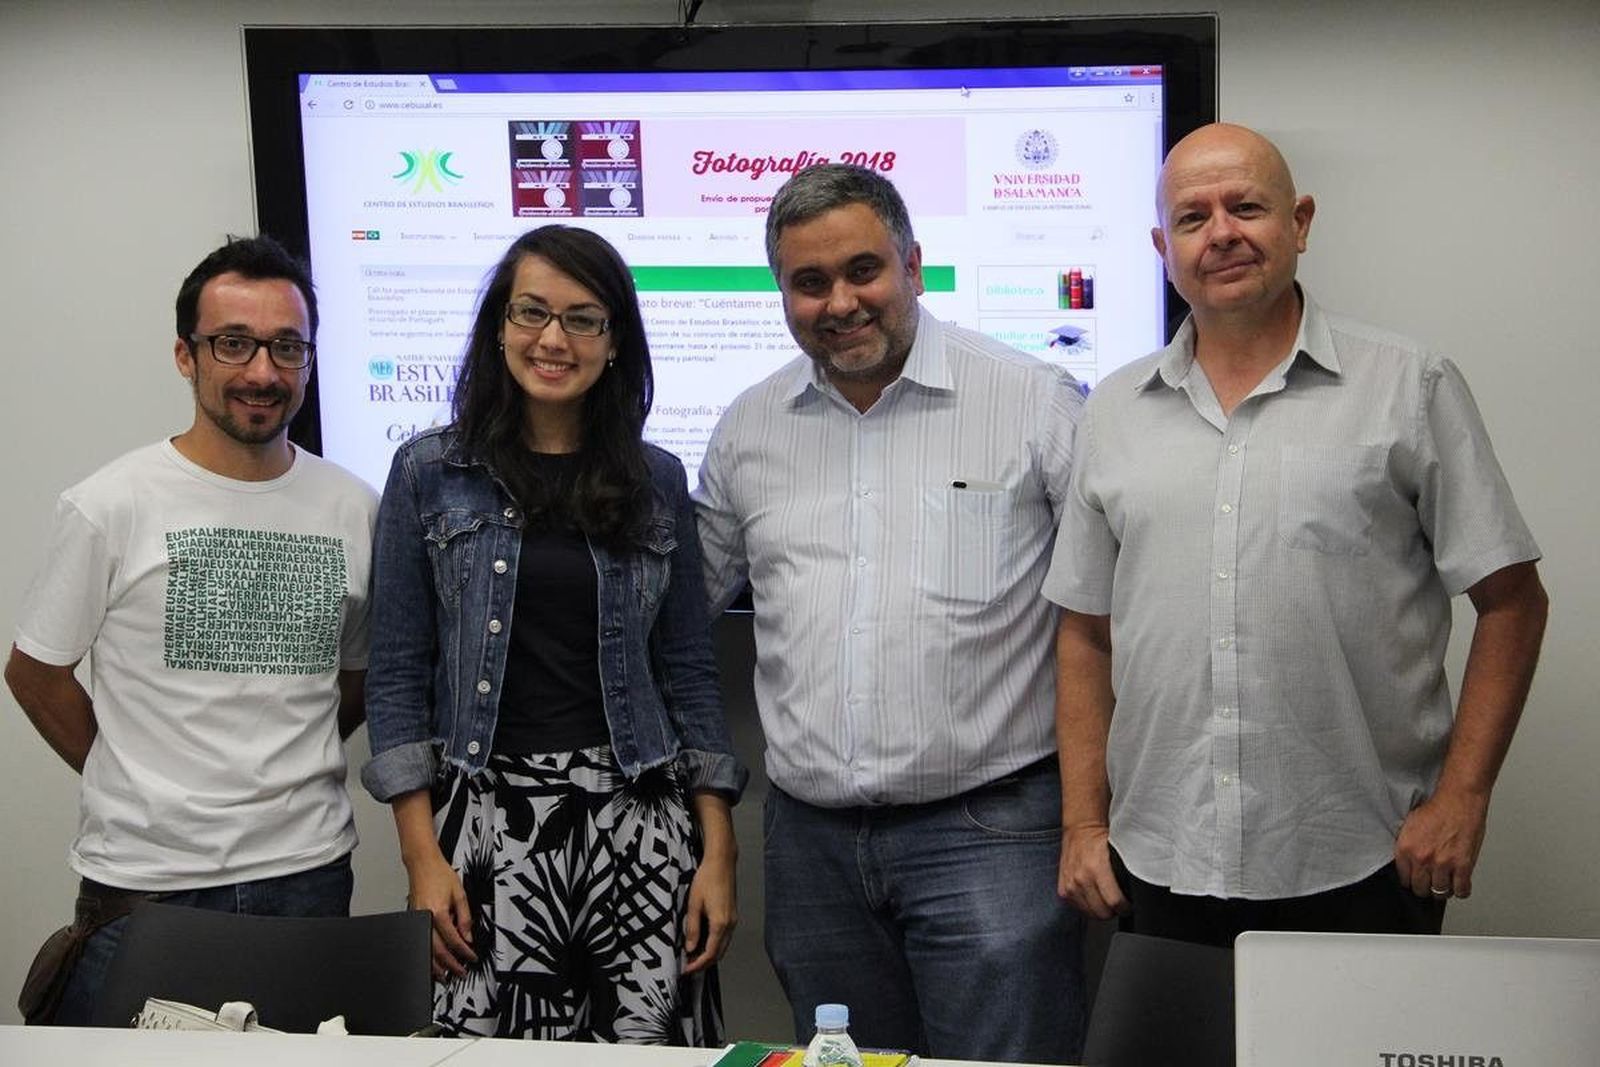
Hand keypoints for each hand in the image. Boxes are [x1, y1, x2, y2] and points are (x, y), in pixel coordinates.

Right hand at [407, 854, 477, 979]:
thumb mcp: (460, 894)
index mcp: (438, 912)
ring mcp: (417, 920)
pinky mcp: (413, 919)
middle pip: (438, 950)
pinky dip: (427, 955)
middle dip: (450, 965)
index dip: (464, 951)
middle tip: (460, 972)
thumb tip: (468, 937)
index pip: (454, 939)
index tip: (471, 958)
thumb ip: (465, 917)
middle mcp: (425, 918)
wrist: (422, 864)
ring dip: (436, 966)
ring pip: (426, 950)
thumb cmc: (440, 874)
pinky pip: (420, 942)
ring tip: (445, 975)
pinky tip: (433, 961)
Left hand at [682, 851, 737, 973]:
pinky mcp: (732, 915)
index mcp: (720, 923)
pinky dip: (714, 944)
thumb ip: (692, 928)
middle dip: (704, 963)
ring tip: (693, 955)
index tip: (686, 969)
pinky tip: (702, 941)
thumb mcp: (694, 904)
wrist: (721, 863)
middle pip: (719, 954)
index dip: (698, 965)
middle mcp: (730, 924)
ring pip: (723, 946)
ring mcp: (733, 920)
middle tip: (688, 966)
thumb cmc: (707, 879)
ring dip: (709, 954)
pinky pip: (724, 937)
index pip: (710, 953)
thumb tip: (690, 948)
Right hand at [1058, 823, 1128, 919]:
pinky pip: (1078, 908)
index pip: (1114, 902)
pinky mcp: (1063, 890)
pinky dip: (1088, 907)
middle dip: (1114, 911)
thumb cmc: (1099, 839)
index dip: (1125, 908)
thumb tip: (1136, 890)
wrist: (1080, 830)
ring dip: (1100, 910)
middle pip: (1103, 912)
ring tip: (1106, 901)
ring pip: (1091, 914)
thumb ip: (1125, 873)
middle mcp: (1081, 878)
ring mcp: (1071, 885)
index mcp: (1097, 868)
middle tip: (1119, 905)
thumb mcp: (1117, 853)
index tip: (1129, 906)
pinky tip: (1094, 898)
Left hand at [1394, 788, 1490, 899]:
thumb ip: (1406, 847)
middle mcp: (1421, 858)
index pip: (1403, 879)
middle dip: (1426, 887)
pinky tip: (1460, 884)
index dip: (1411, 880)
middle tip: (1431, 883)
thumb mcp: (1409, 827)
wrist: (1458, 799)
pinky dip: (1461, 890)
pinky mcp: (1463, 866)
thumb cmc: (1437, 808)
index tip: (1417, 880)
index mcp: (1405, 849)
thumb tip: (1407, 863)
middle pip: (1420, 889)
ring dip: (1443, 889)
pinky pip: (1461, 890)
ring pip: (1440, 892)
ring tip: (1446, 883)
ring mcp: (1442, 864)